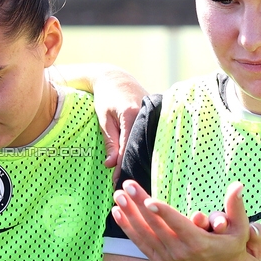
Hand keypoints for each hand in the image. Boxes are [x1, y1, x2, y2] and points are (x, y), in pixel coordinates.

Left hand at [91, 67, 145, 181]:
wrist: (115, 78)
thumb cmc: (105, 97)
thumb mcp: (103, 119)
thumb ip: (110, 141)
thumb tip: (110, 165)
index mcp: (131, 114)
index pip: (128, 146)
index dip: (122, 165)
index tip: (117, 180)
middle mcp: (146, 114)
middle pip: (141, 146)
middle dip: (134, 164)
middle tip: (127, 182)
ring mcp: (154, 114)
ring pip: (148, 142)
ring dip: (141, 157)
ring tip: (136, 174)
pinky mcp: (156, 115)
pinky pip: (151, 135)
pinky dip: (145, 147)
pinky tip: (142, 160)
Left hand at [111, 180, 253, 260]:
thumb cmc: (232, 249)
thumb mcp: (241, 230)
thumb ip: (237, 207)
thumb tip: (238, 185)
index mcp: (199, 243)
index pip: (178, 226)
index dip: (163, 213)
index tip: (149, 200)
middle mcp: (181, 253)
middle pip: (156, 226)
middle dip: (139, 205)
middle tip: (127, 185)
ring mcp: (168, 259)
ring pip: (144, 235)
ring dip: (129, 214)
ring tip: (118, 195)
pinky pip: (140, 243)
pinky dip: (128, 228)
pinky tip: (117, 212)